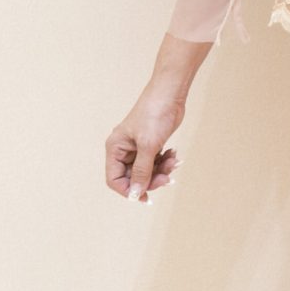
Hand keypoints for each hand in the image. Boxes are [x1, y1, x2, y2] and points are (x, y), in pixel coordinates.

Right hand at [105, 87, 184, 203]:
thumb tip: (135, 195)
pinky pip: (156, 162)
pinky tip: (174, 155)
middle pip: (133, 178)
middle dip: (151, 180)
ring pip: (147, 171)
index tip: (146, 197)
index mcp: (115, 148)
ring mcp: (138, 147)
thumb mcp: (148, 146)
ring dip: (161, 171)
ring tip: (174, 162)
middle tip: (167, 178)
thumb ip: (142, 172)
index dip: (129, 190)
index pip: (115, 179)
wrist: (171, 93)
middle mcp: (124, 149)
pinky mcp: (151, 144)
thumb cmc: (155, 114)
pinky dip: (165, 162)